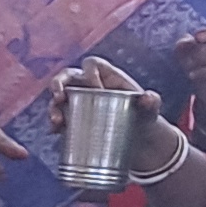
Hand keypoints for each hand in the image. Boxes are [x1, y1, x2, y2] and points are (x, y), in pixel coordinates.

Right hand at [57, 59, 182, 179]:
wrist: (140, 142)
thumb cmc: (145, 118)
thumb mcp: (152, 110)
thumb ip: (153, 102)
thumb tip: (148, 97)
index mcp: (107, 76)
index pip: (92, 64)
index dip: (90, 72)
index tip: (96, 89)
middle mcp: (89, 85)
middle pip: (67, 76)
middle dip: (58, 83)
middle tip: (59, 97)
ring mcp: (79, 102)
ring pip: (59, 98)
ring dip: (53, 107)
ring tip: (57, 121)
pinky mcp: (74, 120)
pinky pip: (59, 118)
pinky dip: (54, 125)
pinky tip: (55, 132)